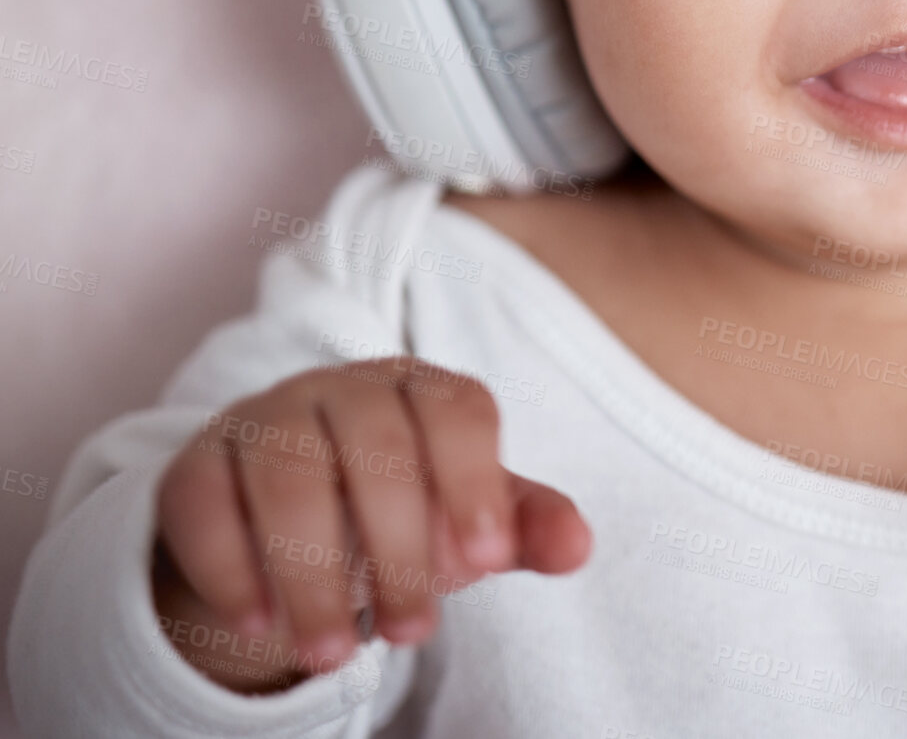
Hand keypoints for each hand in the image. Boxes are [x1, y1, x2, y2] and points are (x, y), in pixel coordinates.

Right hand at [152, 355, 588, 689]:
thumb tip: (578, 546)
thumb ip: (522, 527)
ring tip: (335, 653)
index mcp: (421, 388)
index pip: (456, 411)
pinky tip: (260, 624)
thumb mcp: (467, 520)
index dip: (474, 483)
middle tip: (415, 634)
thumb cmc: (402, 510)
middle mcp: (342, 387)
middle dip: (399, 549)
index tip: (485, 565)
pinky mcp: (196, 461)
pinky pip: (202, 499)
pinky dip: (230, 566)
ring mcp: (264, 417)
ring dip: (311, 572)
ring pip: (286, 473)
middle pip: (375, 445)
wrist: (290, 521)